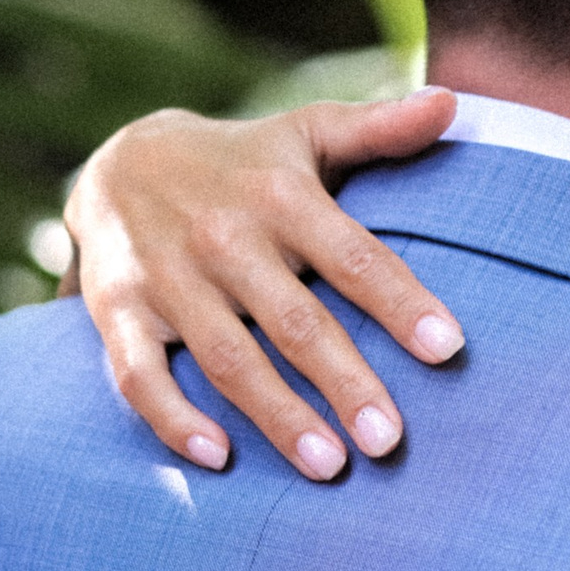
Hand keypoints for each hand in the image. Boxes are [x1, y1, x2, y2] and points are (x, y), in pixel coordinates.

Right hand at [65, 88, 463, 476]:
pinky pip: (138, 375)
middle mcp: (223, 238)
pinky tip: (218, 458)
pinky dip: (172, 418)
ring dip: (276, 415)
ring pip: (226, 357)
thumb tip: (452, 103)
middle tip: (390, 442)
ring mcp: (166, 277)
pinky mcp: (117, 311)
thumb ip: (379, 130)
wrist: (117, 161)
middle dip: (345, 383)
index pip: (354, 255)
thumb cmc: (242, 164)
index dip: (401, 303)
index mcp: (281, 197)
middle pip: (295, 321)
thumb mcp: (305, 134)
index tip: (449, 350)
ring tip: (328, 466)